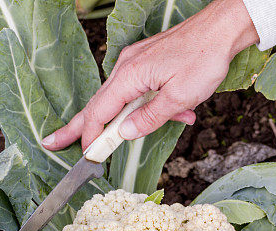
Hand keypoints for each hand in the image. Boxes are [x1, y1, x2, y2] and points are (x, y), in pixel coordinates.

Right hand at [41, 0, 258, 150]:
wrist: (223, 29)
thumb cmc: (204, 59)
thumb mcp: (179, 97)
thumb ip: (149, 118)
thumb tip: (124, 134)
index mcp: (129, 75)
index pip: (99, 112)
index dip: (90, 137)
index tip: (86, 156)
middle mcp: (126, 67)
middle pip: (98, 105)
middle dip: (78, 127)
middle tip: (52, 142)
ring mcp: (136, 63)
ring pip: (122, 100)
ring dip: (136, 120)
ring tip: (159, 124)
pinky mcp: (148, 63)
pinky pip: (140, 90)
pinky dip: (153, 106)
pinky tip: (182, 112)